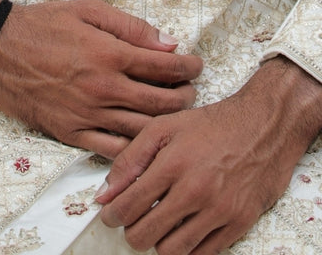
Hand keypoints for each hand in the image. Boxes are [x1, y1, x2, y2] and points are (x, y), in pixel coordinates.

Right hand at [0, 0, 202, 158]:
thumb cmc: (41, 23)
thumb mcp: (86, 9)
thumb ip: (130, 26)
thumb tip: (168, 43)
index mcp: (109, 54)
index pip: (165, 67)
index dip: (189, 67)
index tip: (197, 65)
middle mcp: (103, 88)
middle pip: (162, 102)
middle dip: (185, 97)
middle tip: (191, 91)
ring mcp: (87, 114)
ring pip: (142, 129)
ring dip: (166, 123)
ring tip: (173, 114)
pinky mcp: (70, 132)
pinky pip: (113, 149)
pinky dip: (134, 147)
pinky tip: (143, 137)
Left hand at [95, 57, 321, 253]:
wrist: (262, 127)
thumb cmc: (211, 126)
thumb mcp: (163, 127)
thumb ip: (129, 159)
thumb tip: (105, 193)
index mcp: (172, 164)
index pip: (129, 205)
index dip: (112, 215)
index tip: (109, 215)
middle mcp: (195, 191)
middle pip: (146, 234)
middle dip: (131, 232)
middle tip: (131, 222)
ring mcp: (219, 211)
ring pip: (173, 250)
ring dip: (158, 242)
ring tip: (156, 225)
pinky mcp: (239, 224)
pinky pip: (203, 254)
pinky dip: (187, 247)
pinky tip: (182, 229)